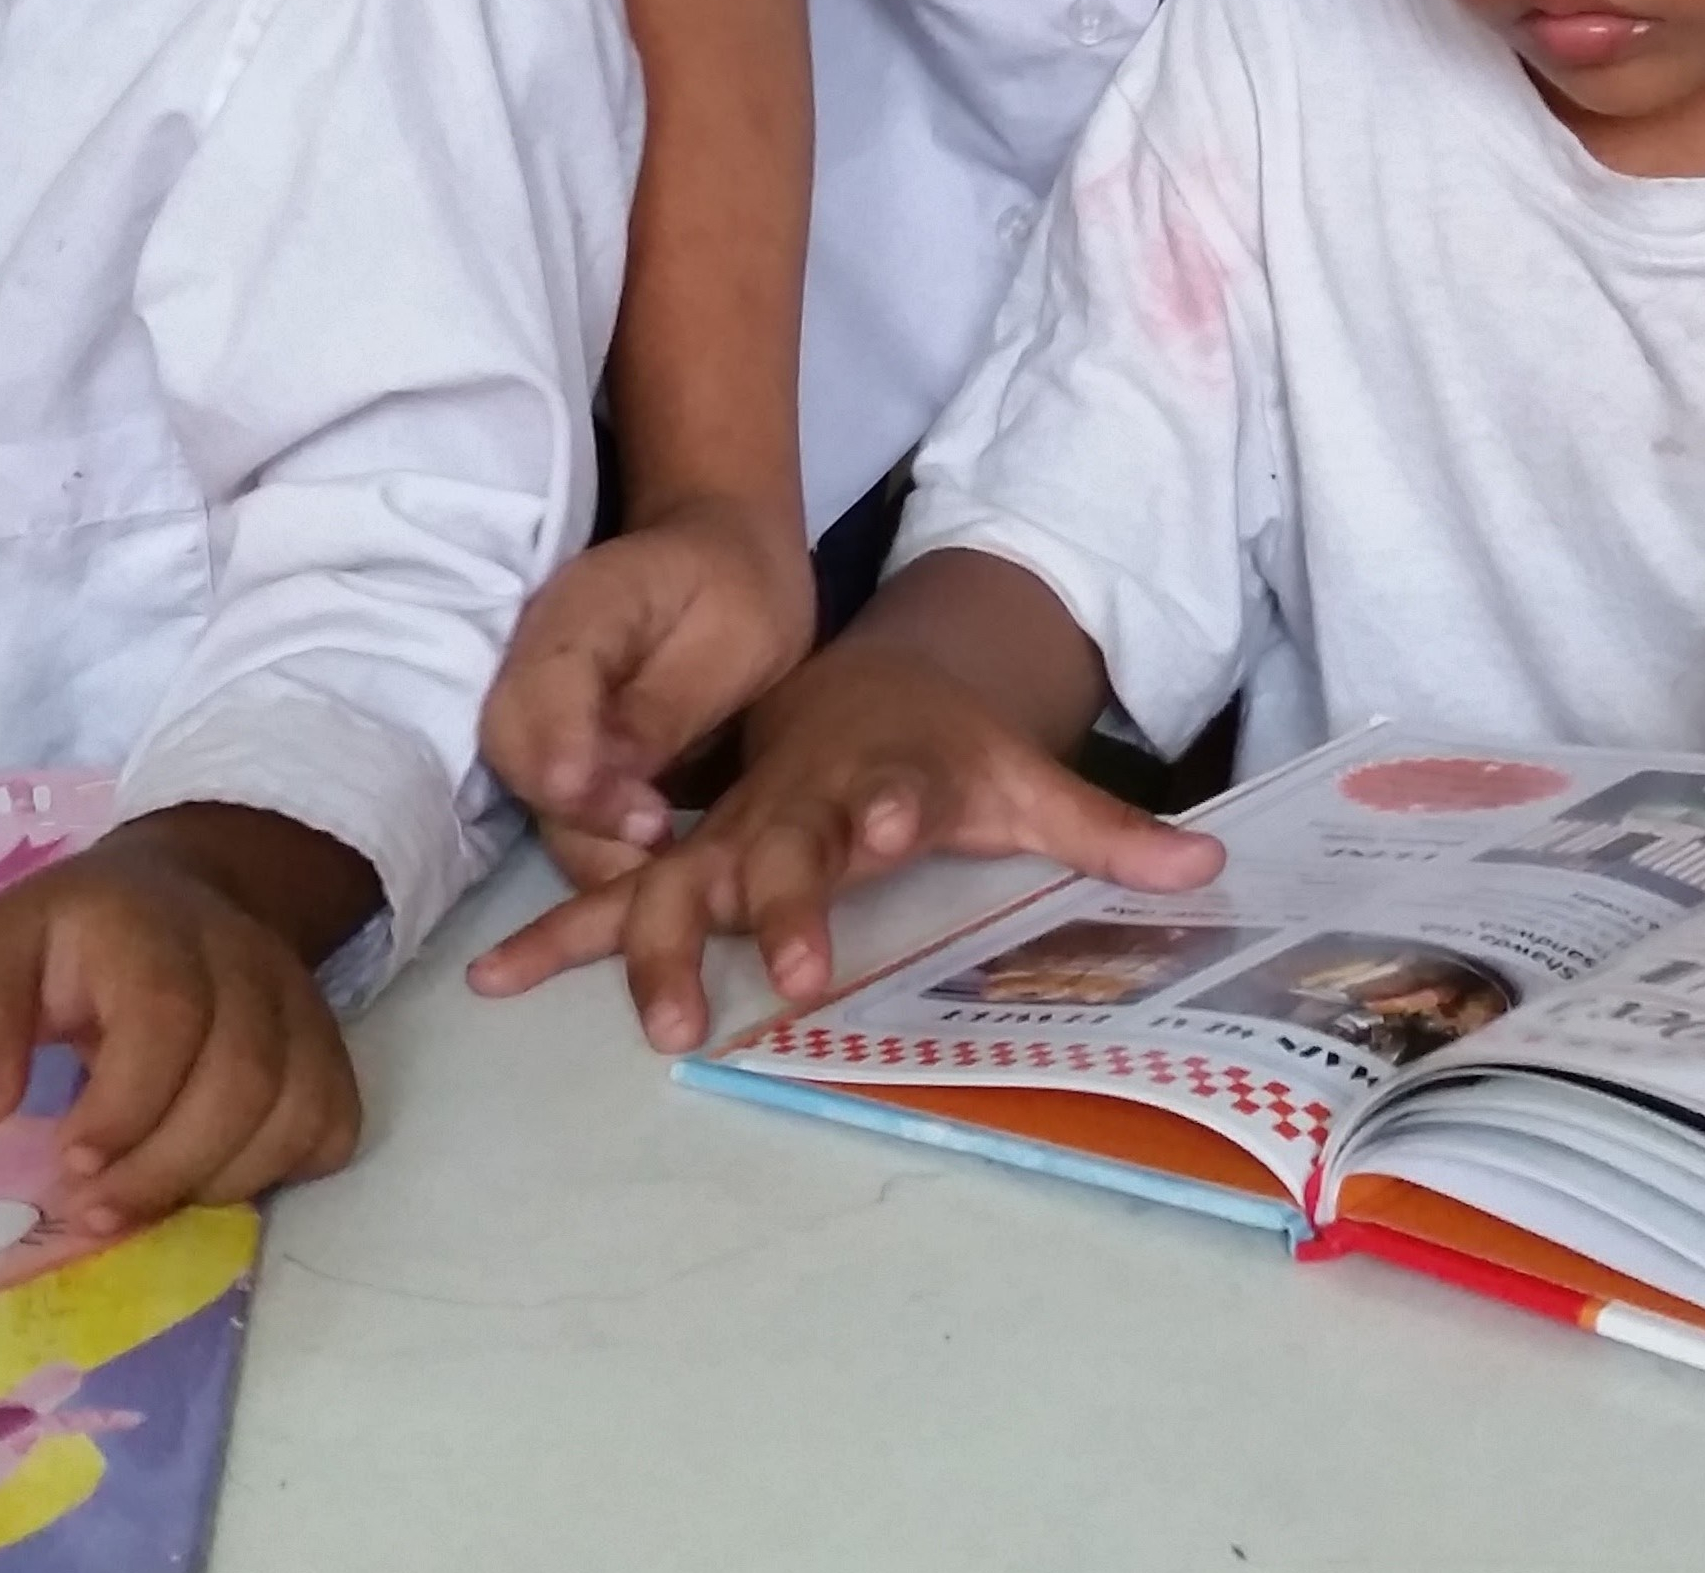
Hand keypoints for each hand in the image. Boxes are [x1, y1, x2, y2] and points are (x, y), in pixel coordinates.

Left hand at [0, 842, 361, 1226]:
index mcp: (151, 924)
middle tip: (96, 1208)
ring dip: (218, 1181)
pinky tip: (212, 1174)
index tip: (71, 1161)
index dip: (127, 1104)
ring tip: (147, 1201)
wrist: (173, 892)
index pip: (169, 1013)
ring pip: (298, 1105)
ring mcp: (297, 997)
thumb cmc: (70, 944)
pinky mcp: (327, 1041)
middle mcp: (244, 953)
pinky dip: (279, 1169)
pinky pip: (332, 1122)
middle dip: (166, 1166)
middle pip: (244, 1072)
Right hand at [468, 636, 1224, 1050]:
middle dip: (784, 900)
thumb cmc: (950, 754)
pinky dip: (559, 934)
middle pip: (781, 848)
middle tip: (795, 968)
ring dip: (663, 942)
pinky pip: (614, 895)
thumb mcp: (1030, 781)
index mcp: (881, 774)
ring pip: (685, 880)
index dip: (885, 810)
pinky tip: (496, 980)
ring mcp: (733, 829)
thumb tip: (1208, 867)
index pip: (883, 794)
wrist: (865, 689)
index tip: (890, 826)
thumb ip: (1108, 829)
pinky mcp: (688, 858)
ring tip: (653, 1015)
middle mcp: (797, 800)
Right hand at [484, 494, 817, 859]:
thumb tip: (616, 779)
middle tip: (659, 845)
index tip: (641, 815)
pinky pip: (554, 805)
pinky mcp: (554, 749)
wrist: (721, 562)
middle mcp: (534, 661)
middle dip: (578, 815)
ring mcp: (537, 707)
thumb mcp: (733, 632)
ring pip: (530, 792)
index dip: (573, 760)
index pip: (544, 690)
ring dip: (587, 843)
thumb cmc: (737, 590)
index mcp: (580, 609)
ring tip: (662, 869)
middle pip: (516, 753)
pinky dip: (594, 844)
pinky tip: (647, 871)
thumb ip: (666, 706)